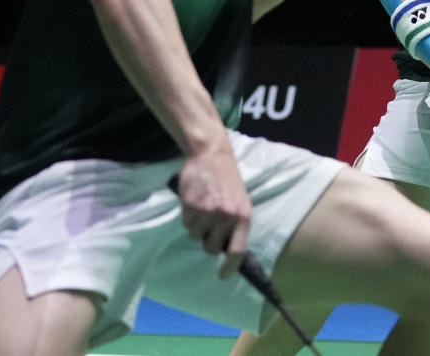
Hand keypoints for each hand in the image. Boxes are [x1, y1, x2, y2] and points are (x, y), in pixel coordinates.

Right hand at [175, 137, 251, 279]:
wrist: (212, 155)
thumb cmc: (228, 181)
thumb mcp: (240, 202)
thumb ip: (235, 224)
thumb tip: (227, 249)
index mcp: (243, 216)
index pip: (238, 250)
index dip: (230, 267)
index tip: (223, 276)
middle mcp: (226, 216)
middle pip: (211, 248)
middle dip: (207, 241)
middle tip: (209, 227)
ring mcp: (208, 211)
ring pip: (196, 236)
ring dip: (197, 227)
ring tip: (203, 208)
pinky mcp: (191, 205)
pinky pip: (186, 223)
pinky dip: (188, 216)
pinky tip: (194, 201)